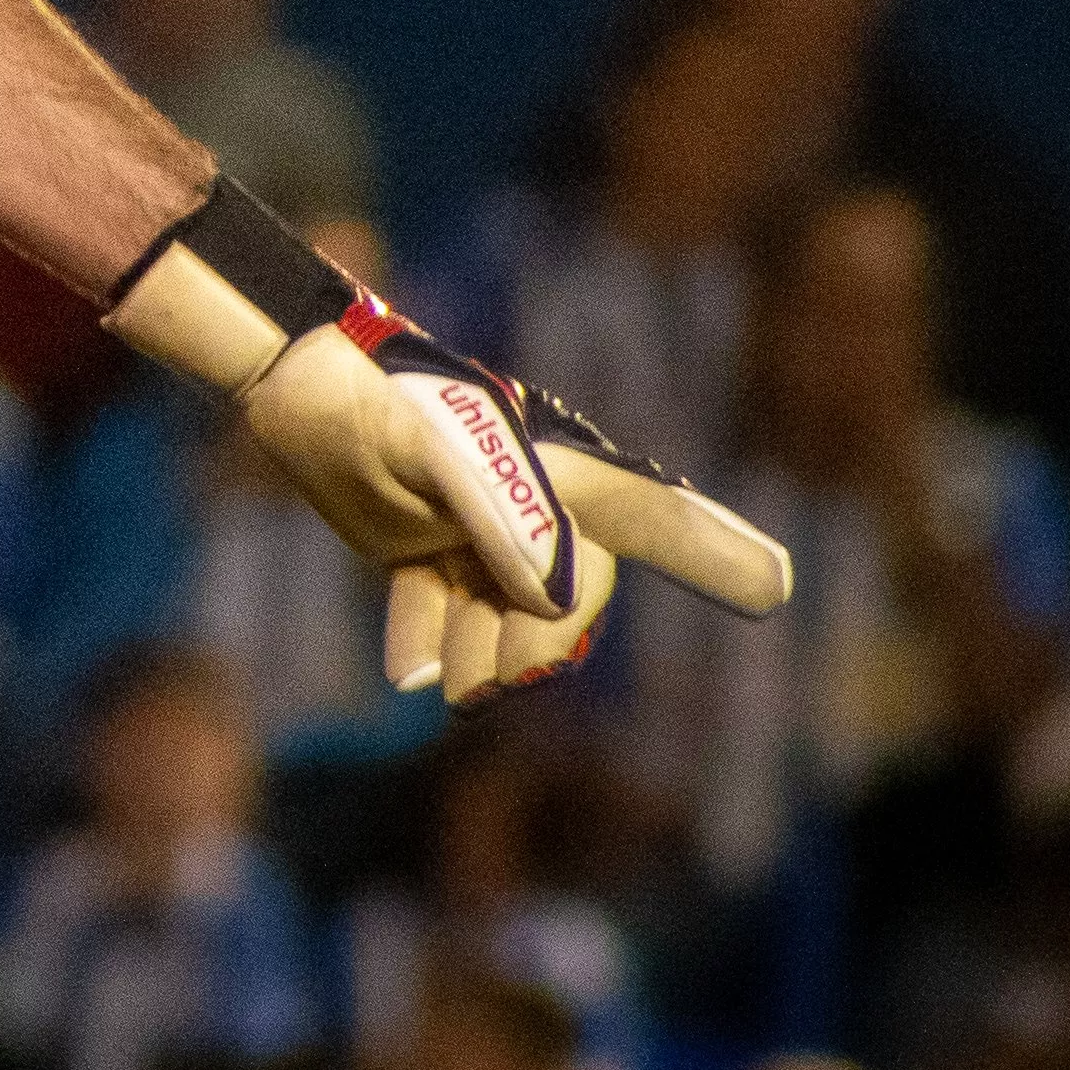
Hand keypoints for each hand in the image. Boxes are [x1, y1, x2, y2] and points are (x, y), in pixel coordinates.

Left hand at [249, 300, 794, 698]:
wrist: (292, 384)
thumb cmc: (371, 399)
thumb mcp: (430, 446)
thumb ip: (499, 511)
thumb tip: (556, 596)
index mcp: (558, 472)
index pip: (656, 520)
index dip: (717, 554)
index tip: (777, 585)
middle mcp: (531, 504)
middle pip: (565, 603)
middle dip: (531, 648)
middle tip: (481, 685)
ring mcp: (477, 528)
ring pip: (505, 618)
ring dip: (477, 655)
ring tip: (435, 677)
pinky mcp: (424, 545)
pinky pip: (444, 614)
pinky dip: (427, 642)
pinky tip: (404, 669)